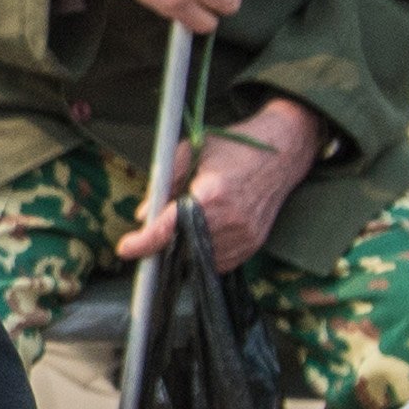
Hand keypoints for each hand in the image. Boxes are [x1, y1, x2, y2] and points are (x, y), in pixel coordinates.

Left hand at [122, 98, 320, 275]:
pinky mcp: (253, 244)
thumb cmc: (234, 147)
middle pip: (182, 248)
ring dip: (183, 249)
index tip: (125, 247)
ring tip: (181, 226)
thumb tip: (143, 215)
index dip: (144, 241)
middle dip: (161, 245)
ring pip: (200, 259)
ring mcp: (245, 236)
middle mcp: (230, 220)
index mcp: (212, 194)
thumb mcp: (190, 151)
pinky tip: (201, 232)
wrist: (283, 152)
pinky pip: (220, 261)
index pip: (169, 228)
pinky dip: (204, 252)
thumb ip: (164, 183)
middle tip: (147, 236)